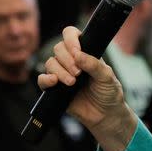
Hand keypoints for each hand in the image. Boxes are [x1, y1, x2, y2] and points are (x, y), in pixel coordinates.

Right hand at [38, 26, 135, 150]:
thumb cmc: (109, 93)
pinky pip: (42, 79)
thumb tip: (78, 54)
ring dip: (60, 71)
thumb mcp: (107, 76)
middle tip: (78, 73)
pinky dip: (46, 79)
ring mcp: (62, 73)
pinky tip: (54, 82)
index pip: (71, 34)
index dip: (71, 39)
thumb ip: (94, 64)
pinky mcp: (54, 89)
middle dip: (67, 60)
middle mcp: (71, 60)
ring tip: (72, 83)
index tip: (77, 52)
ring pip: (50, 63)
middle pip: (59, 48)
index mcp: (84, 52)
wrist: (106, 115)